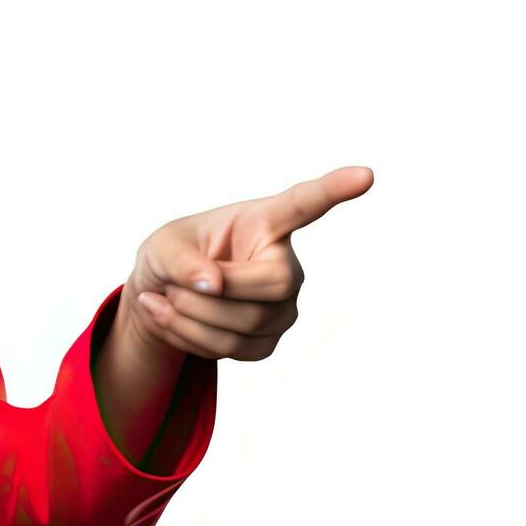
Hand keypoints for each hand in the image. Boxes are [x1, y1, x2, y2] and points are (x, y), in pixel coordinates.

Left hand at [119, 165, 373, 361]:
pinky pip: (231, 350)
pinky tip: (172, 317)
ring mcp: (283, 305)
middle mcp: (285, 263)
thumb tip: (212, 284)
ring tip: (167, 297)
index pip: (305, 204)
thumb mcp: (162, 247)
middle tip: (173, 284)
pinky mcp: (268, 340)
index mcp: (264, 222)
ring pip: (245, 326)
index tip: (365, 175)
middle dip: (211, 295)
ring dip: (189, 317)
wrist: (160, 299)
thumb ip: (181, 260)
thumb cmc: (171, 258)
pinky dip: (189, 337)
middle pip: (274, 286)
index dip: (335, 190)